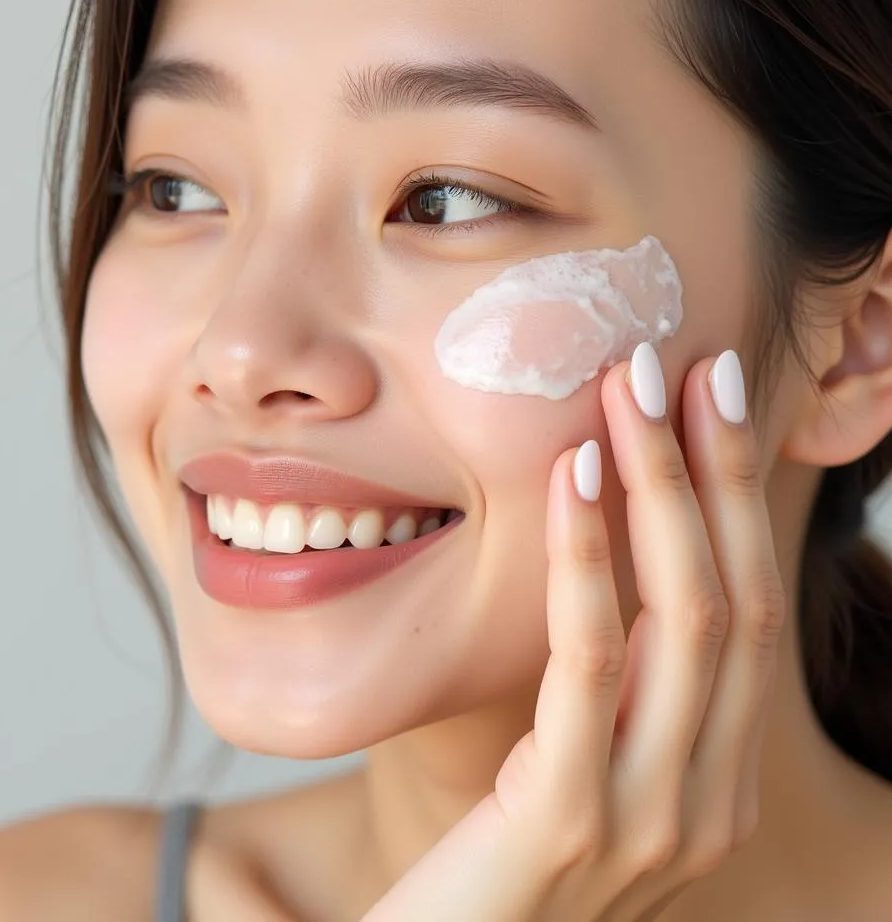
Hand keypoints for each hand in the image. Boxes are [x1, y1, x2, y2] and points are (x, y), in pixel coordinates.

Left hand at [361, 344, 786, 921]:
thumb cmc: (489, 866)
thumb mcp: (568, 771)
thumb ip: (606, 699)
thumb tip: (605, 571)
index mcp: (711, 782)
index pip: (745, 615)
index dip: (736, 501)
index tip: (713, 403)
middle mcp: (705, 800)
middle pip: (735, 600)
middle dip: (715, 473)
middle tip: (684, 367)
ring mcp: (652, 818)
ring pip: (687, 618)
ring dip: (663, 489)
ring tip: (628, 393)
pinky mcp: (572, 818)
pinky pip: (591, 659)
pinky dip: (589, 555)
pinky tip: (571, 474)